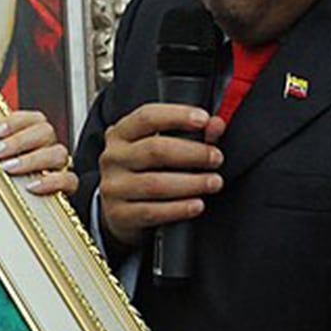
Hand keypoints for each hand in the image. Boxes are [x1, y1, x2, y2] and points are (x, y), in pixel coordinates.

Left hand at [0, 111, 77, 197]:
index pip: (34, 118)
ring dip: (32, 159)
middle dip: (19, 141)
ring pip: (58, 153)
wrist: (29, 205)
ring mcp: (59, 165)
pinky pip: (68, 179)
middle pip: (46, 131)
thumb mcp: (1, 158)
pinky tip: (32, 186)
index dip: (15, 122)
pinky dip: (51, 181)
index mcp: (36, 134)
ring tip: (9, 169)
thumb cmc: (10, 176)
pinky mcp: (67, 185)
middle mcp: (49, 146)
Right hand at [97, 104, 226, 248]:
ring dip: (191, 183)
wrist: (119, 210)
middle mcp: (113, 157)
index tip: (205, 120)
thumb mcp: (162, 148)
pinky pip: (152, 211)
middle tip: (216, 158)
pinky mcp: (119, 214)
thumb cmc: (146, 172)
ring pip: (155, 184)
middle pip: (154, 150)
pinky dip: (179, 209)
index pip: (147, 117)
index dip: (177, 116)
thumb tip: (217, 125)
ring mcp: (114, 187)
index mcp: (121, 134)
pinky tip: (197, 205)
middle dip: (192, 153)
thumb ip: (193, 135)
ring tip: (214, 182)